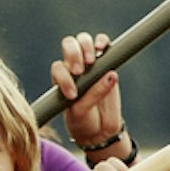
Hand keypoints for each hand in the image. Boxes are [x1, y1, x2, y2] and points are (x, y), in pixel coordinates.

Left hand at [55, 32, 127, 158]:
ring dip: (86, 46)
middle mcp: (74, 67)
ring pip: (83, 40)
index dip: (64, 78)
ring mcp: (91, 63)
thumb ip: (93, 94)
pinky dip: (103, 41)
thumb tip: (110, 75)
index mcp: (61, 79)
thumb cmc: (83, 120)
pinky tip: (103, 48)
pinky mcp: (107, 62)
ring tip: (91, 61)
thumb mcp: (82, 113)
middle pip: (68, 45)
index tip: (73, 95)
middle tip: (80, 71)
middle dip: (73, 54)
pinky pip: (103, 43)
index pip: (58, 68)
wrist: (98, 129)